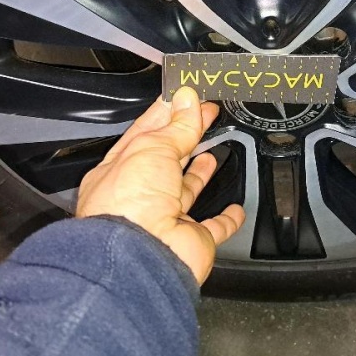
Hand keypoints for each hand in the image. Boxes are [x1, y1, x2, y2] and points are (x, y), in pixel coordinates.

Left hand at [76, 87, 245, 284]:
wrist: (139, 258)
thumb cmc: (128, 204)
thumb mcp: (152, 148)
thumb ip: (176, 126)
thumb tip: (188, 100)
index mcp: (119, 170)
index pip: (146, 134)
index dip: (167, 113)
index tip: (186, 97)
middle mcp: (140, 196)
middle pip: (166, 161)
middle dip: (186, 137)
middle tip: (206, 115)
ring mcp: (166, 220)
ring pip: (185, 193)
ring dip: (199, 175)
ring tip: (212, 155)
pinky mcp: (190, 241)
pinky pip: (212, 229)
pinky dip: (226, 220)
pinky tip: (235, 209)